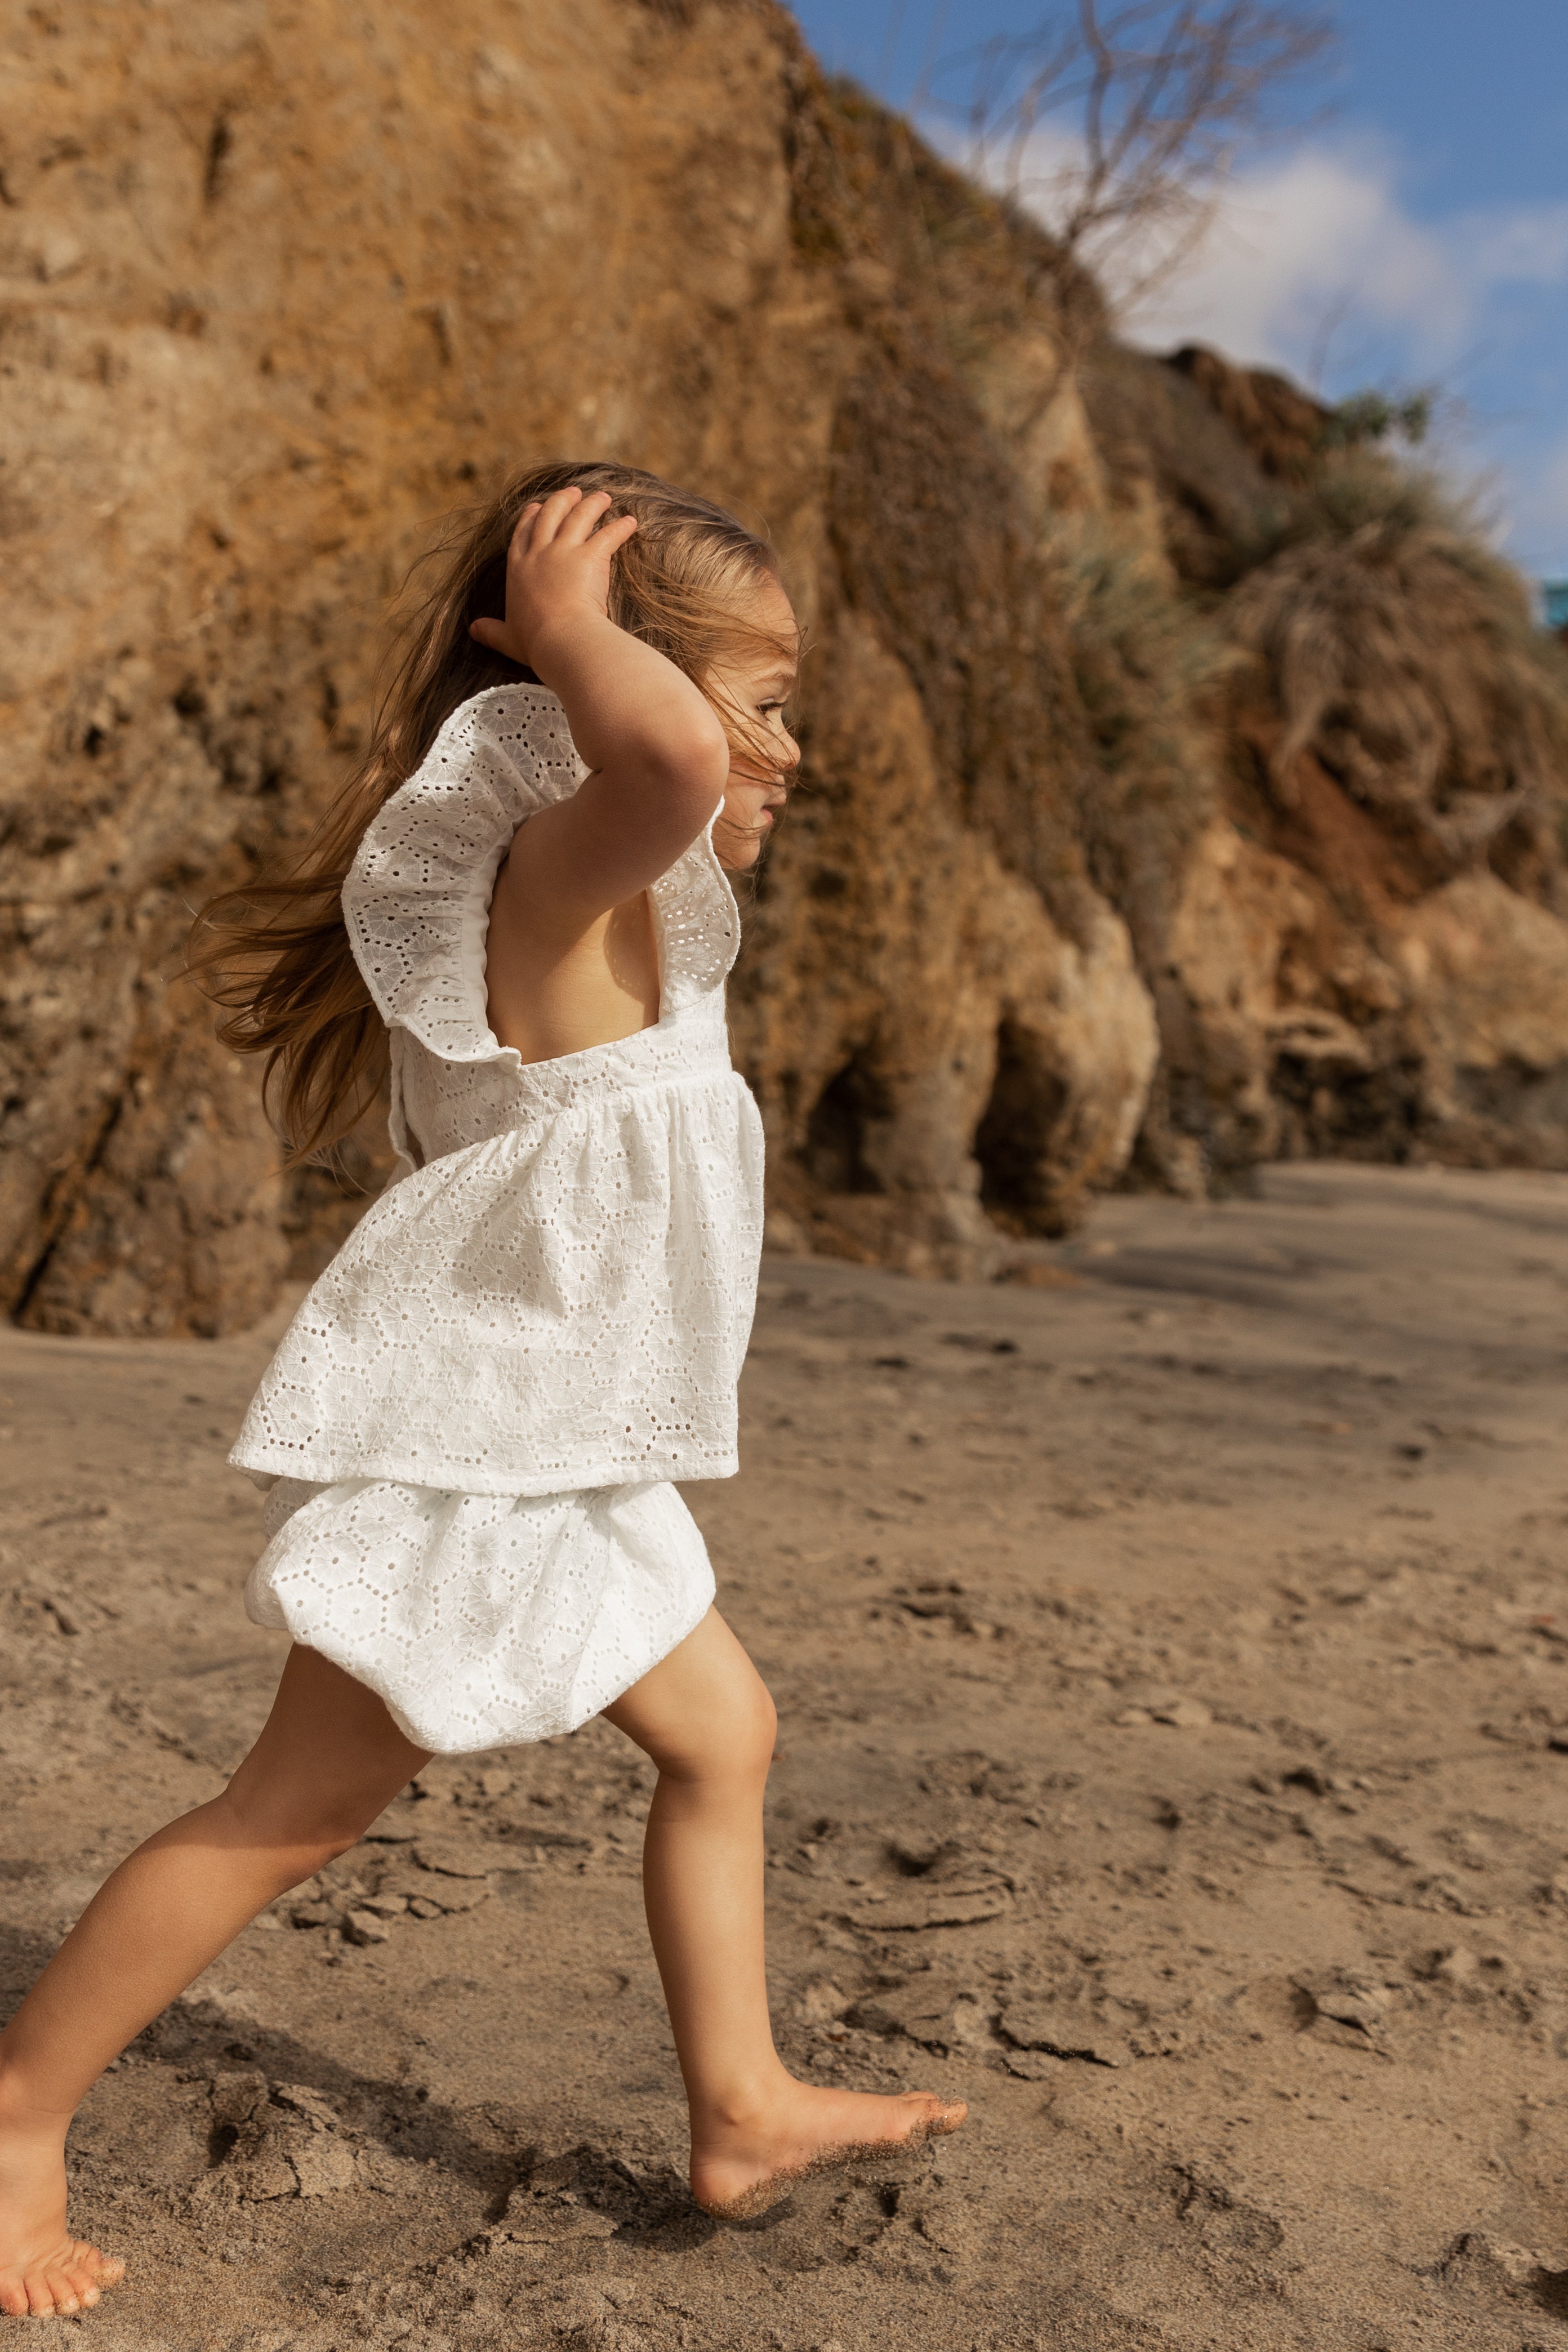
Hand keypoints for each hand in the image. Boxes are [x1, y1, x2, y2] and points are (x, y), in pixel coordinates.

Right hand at [469, 487, 638, 672]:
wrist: (561, 640)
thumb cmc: (536, 643)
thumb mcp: (507, 637)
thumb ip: (491, 631)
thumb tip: (473, 630)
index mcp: (518, 569)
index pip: (522, 535)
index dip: (530, 518)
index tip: (536, 506)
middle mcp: (539, 554)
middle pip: (550, 515)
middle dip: (561, 500)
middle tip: (572, 492)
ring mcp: (564, 552)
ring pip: (579, 517)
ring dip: (592, 504)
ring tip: (603, 498)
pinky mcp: (590, 556)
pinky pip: (609, 535)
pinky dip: (621, 527)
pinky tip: (630, 522)